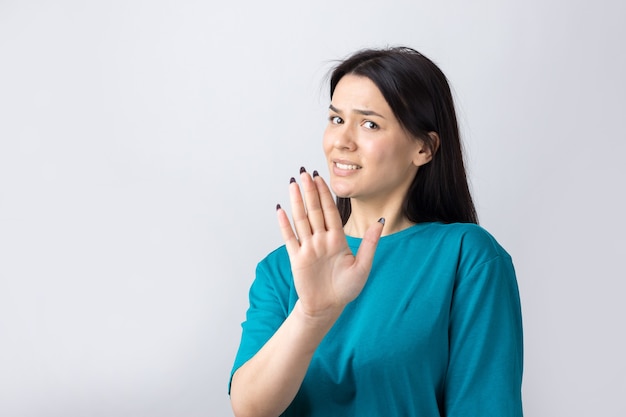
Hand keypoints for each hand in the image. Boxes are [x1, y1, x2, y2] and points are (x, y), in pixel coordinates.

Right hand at [276, 168, 383, 319]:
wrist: (328, 308)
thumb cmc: (346, 289)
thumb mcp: (363, 266)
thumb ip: (370, 243)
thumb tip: (380, 221)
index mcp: (337, 239)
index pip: (330, 212)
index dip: (326, 194)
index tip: (321, 177)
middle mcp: (321, 240)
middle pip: (314, 211)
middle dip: (310, 191)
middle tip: (304, 172)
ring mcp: (308, 248)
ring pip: (301, 220)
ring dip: (297, 202)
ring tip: (292, 184)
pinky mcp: (297, 258)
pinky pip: (290, 238)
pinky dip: (285, 224)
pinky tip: (280, 210)